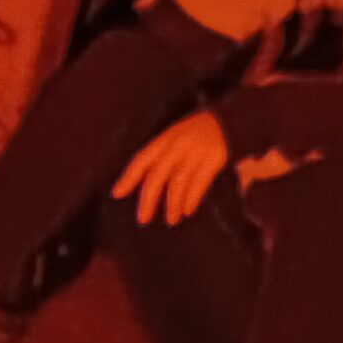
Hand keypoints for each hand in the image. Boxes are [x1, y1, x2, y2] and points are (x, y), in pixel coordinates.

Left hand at [112, 111, 230, 225]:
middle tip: (143, 220)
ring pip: (178, 181)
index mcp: (163, 140)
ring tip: (170, 220)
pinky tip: (187, 211)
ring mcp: (195, 152)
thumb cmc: (192, 136)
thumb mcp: (172, 140)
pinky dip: (192, 198)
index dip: (128, 177)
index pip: (141, 160)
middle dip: (148, 199)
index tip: (117, 194)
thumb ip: (157, 159)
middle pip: (157, 175)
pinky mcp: (214, 158)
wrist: (226, 121)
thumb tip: (137, 186)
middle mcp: (176, 146)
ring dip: (172, 204)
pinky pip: (200, 181)